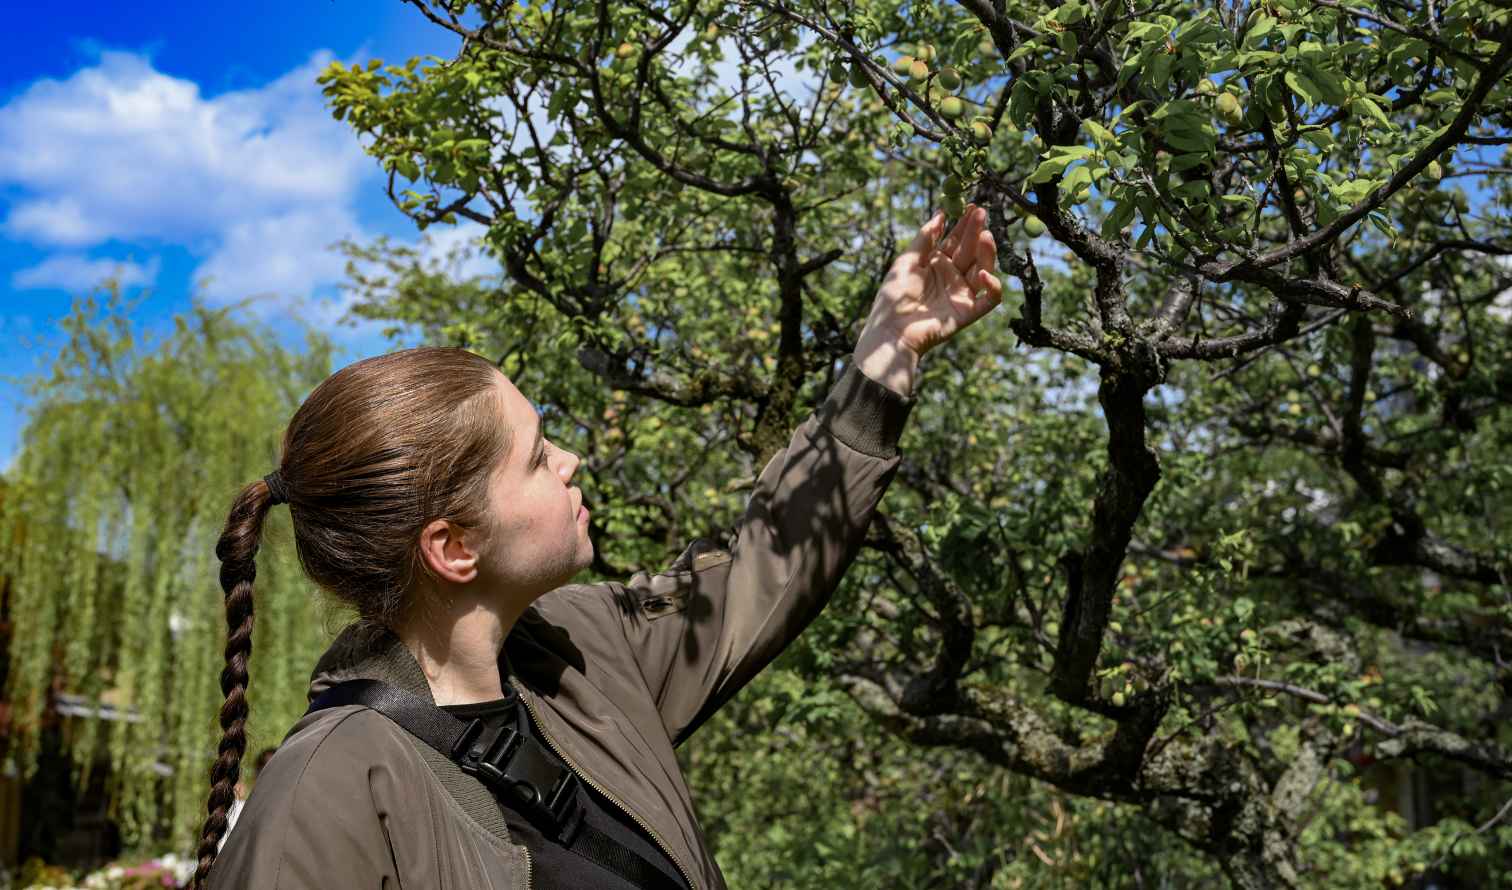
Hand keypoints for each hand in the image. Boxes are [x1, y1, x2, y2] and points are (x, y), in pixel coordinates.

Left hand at [854, 204, 1002, 395]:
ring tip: (985, 236)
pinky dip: (993, 287)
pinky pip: (990, 299)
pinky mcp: (969, 312)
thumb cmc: (893, 296)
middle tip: (982, 213)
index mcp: (937, 264)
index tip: (973, 205)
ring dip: (988, 253)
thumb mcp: (906, 261)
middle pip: (971, 251)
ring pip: (984, 270)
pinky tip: (984, 274)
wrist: (890, 331)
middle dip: (977, 231)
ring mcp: (962, 294)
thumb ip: (925, 238)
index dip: (965, 223)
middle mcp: (952, 277)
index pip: (957, 240)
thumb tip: (941, 213)